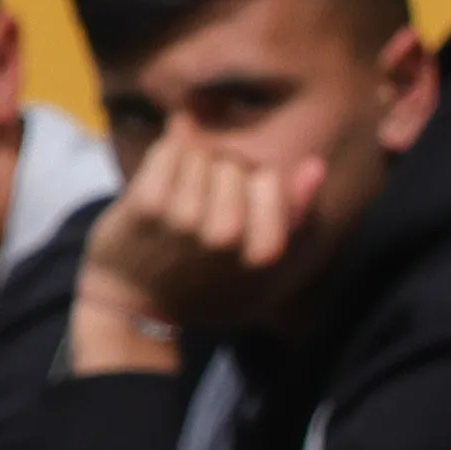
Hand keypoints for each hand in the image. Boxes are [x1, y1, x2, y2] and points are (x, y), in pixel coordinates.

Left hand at [69, 141, 324, 372]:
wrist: (135, 299)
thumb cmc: (202, 274)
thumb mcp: (257, 258)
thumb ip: (294, 211)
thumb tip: (315, 166)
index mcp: (262, 252)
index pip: (270, 179)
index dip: (252, 186)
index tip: (234, 211)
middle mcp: (226, 237)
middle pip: (233, 163)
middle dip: (219, 174)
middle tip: (201, 208)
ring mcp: (184, 222)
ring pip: (200, 153)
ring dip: (189, 169)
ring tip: (178, 203)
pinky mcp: (147, 206)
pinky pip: (168, 150)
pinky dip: (163, 160)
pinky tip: (157, 189)